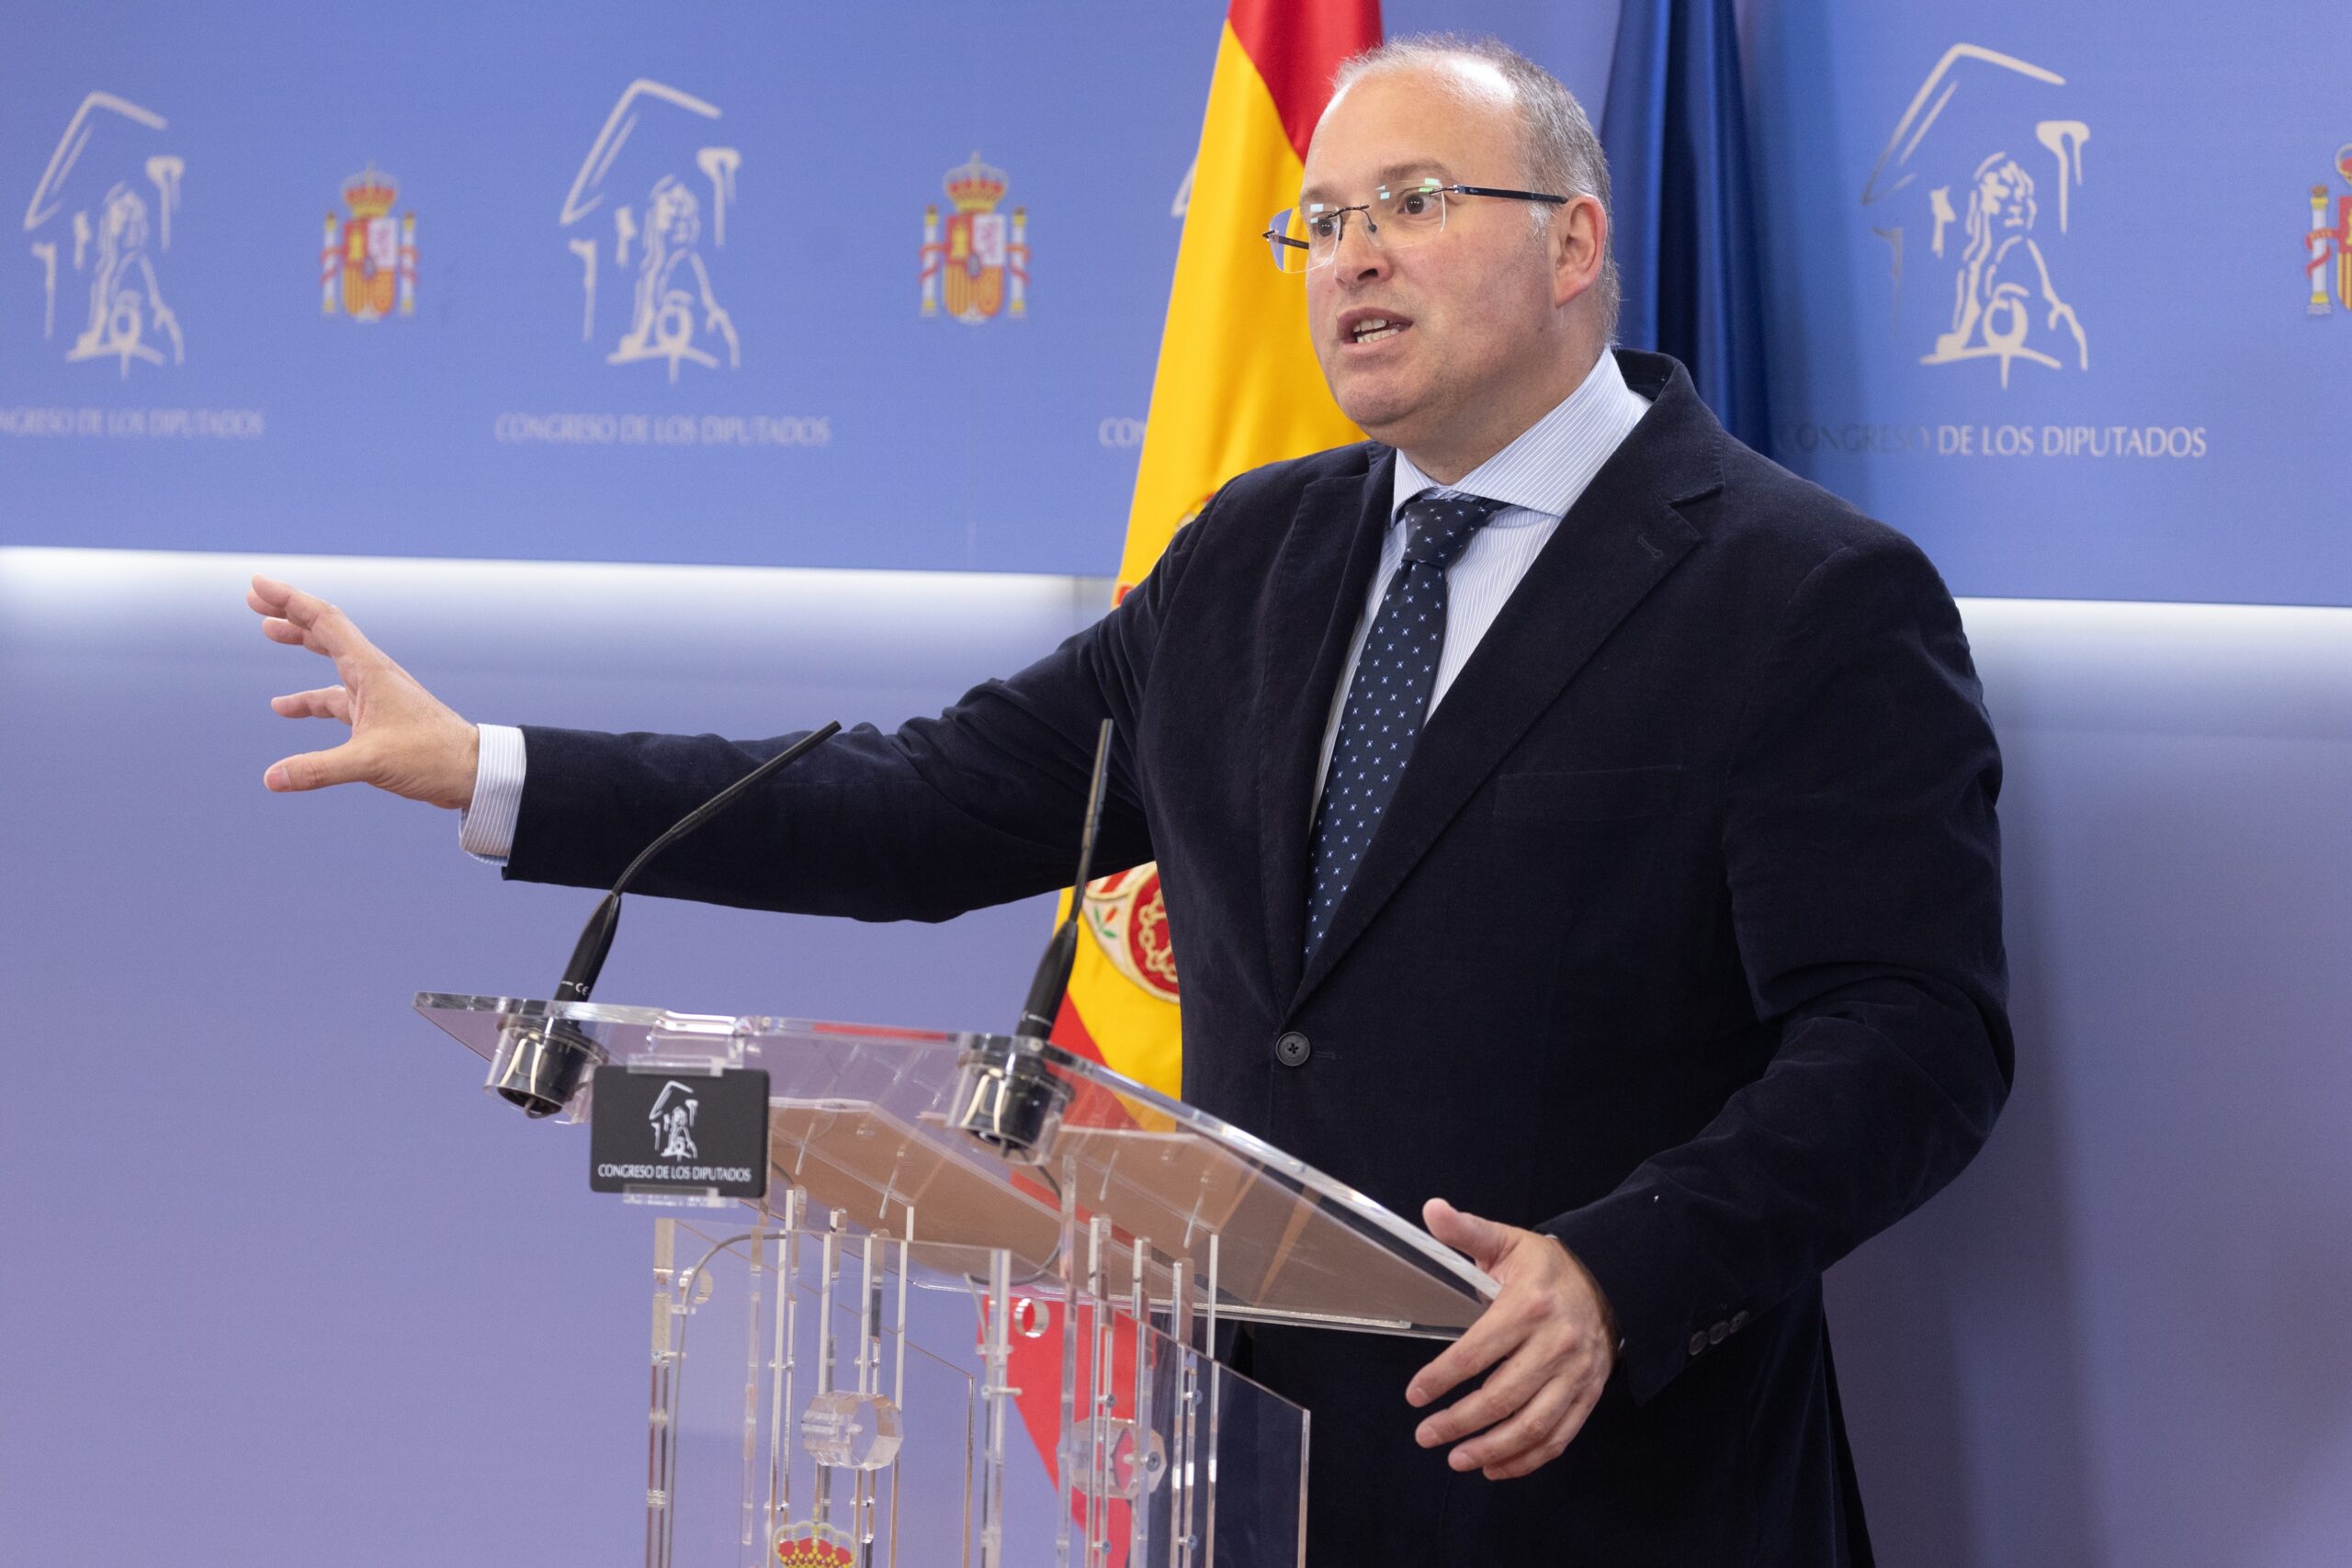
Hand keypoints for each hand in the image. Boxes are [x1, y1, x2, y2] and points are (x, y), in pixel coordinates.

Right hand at [249, 575, 479, 808]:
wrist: (473, 772)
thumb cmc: (432, 758)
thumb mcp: (371, 762)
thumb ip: (319, 769)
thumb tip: (271, 778)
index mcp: (371, 671)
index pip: (324, 621)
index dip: (290, 600)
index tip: (258, 584)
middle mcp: (373, 675)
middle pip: (326, 631)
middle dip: (290, 612)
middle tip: (255, 599)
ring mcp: (377, 694)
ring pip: (331, 660)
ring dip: (301, 643)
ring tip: (267, 631)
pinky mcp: (378, 717)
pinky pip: (336, 699)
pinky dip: (310, 699)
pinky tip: (284, 707)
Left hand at [1406, 1197, 1617, 1480]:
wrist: (1610, 1279)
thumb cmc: (1546, 1266)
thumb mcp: (1507, 1241)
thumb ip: (1467, 1230)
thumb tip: (1431, 1209)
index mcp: (1529, 1306)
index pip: (1478, 1352)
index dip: (1442, 1378)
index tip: (1415, 1395)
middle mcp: (1556, 1344)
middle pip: (1502, 1396)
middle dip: (1459, 1422)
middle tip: (1426, 1435)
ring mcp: (1577, 1374)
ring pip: (1532, 1425)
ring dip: (1491, 1449)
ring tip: (1456, 1459)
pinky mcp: (1589, 1395)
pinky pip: (1559, 1438)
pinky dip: (1527, 1460)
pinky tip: (1495, 1467)